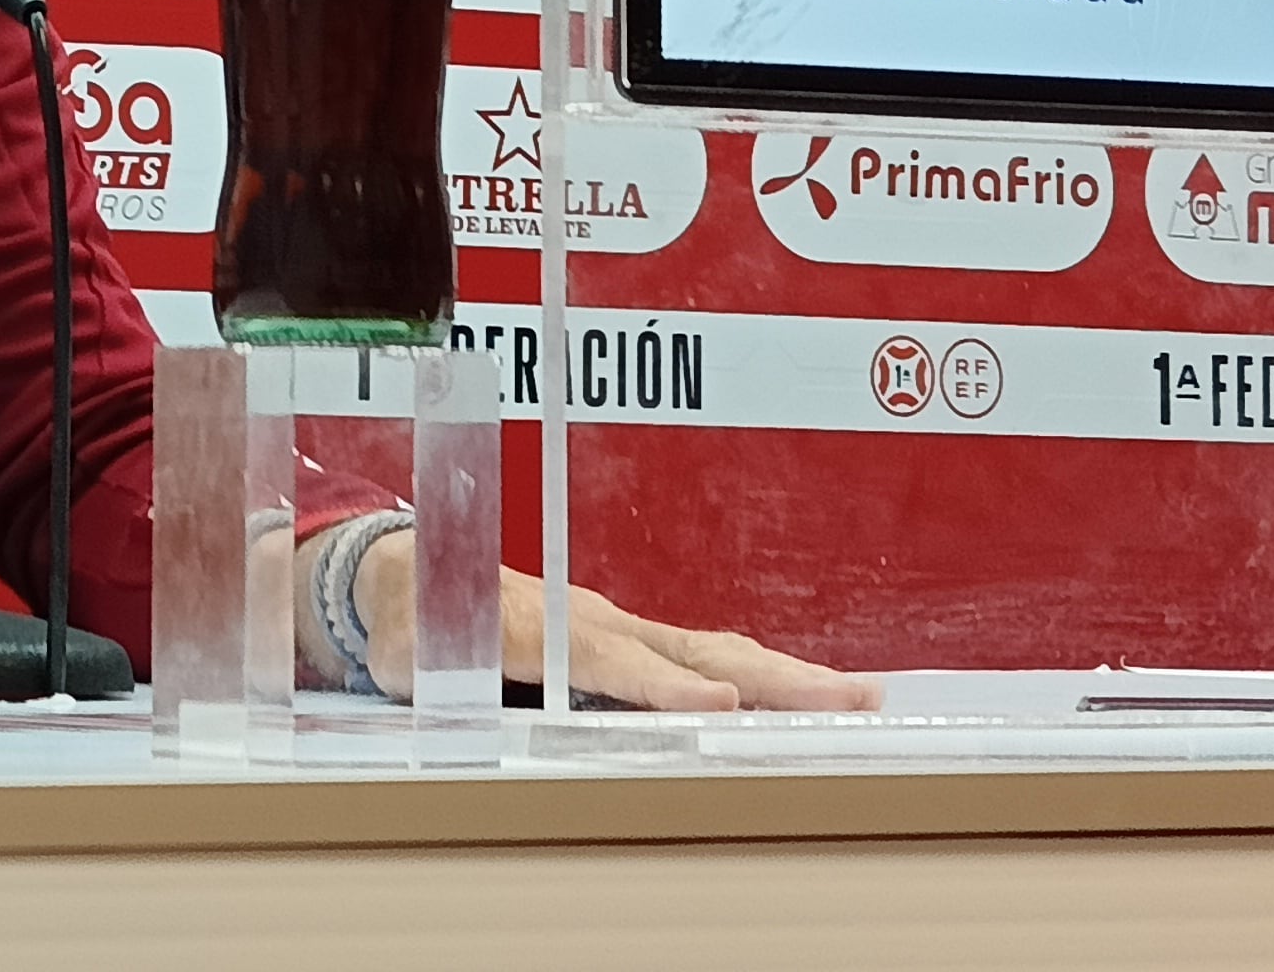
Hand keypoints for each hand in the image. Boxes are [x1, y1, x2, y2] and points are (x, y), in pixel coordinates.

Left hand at [334, 531, 882, 711]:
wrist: (414, 568)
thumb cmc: (413, 621)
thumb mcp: (409, 653)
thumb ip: (435, 670)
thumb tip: (451, 688)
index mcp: (539, 628)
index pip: (613, 661)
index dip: (663, 686)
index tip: (720, 706)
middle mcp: (596, 621)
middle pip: (693, 653)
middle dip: (773, 680)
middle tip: (853, 698)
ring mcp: (621, 626)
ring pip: (711, 652)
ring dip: (785, 678)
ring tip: (864, 696)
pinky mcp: (632, 640)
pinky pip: (701, 659)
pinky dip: (758, 676)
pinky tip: (810, 696)